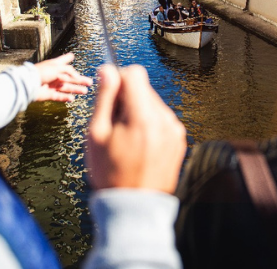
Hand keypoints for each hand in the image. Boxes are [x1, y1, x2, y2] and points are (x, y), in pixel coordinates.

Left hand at [33, 53, 91, 101]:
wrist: (29, 83)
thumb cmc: (42, 72)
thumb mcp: (58, 68)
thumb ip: (69, 71)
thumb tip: (77, 76)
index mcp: (54, 66)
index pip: (62, 61)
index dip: (67, 58)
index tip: (72, 56)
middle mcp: (53, 75)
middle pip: (69, 78)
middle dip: (79, 79)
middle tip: (90, 82)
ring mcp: (51, 85)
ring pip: (66, 88)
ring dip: (75, 89)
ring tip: (85, 91)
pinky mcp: (48, 95)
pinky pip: (59, 96)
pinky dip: (65, 98)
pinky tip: (72, 98)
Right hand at [86, 64, 186, 193]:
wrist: (134, 206)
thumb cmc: (110, 172)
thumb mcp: (96, 134)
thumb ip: (104, 98)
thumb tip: (107, 70)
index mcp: (143, 117)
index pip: (135, 73)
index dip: (118, 80)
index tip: (109, 97)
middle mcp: (164, 120)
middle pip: (143, 88)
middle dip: (126, 99)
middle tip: (114, 126)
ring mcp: (175, 131)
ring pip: (152, 103)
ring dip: (137, 112)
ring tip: (126, 140)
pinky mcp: (179, 140)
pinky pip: (161, 119)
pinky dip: (148, 125)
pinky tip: (138, 146)